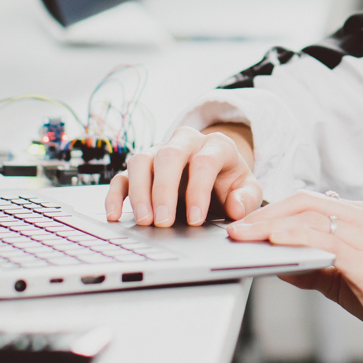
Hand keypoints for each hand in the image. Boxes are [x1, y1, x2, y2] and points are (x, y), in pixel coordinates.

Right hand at [106, 124, 263, 227]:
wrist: (216, 173)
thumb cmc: (230, 182)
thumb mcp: (247, 189)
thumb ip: (246, 197)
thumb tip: (235, 208)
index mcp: (216, 145)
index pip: (204, 161)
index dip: (199, 191)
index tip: (196, 220)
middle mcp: (185, 142)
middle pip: (169, 155)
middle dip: (164, 190)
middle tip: (163, 220)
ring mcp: (159, 152)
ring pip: (141, 161)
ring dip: (140, 192)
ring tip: (144, 221)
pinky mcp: (141, 168)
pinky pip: (122, 176)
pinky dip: (115, 194)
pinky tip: (114, 214)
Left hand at [228, 191, 362, 361]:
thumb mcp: (339, 278)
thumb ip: (309, 265)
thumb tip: (272, 259)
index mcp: (357, 219)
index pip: (306, 203)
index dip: (271, 210)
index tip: (244, 223)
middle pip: (303, 202)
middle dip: (264, 214)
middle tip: (234, 228)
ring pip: (310, 217)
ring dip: (271, 225)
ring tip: (244, 236)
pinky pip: (325, 240)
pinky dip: (296, 238)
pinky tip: (275, 244)